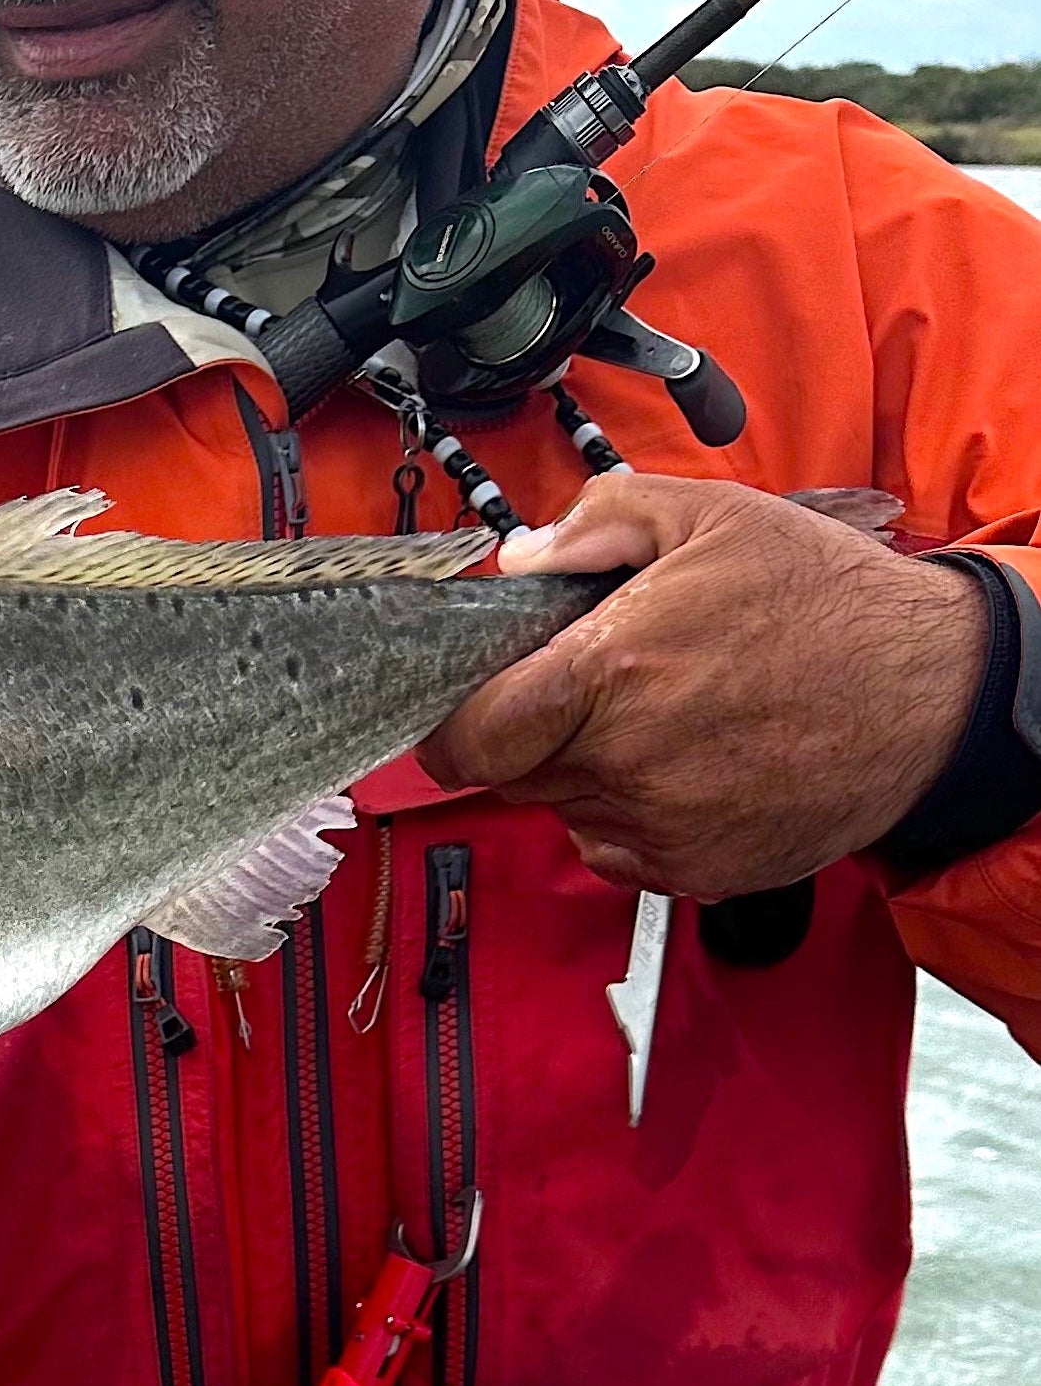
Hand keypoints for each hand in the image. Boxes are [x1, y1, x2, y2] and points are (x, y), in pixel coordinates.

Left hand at [418, 475, 987, 896]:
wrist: (935, 689)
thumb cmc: (823, 599)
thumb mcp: (708, 514)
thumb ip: (594, 522)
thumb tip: (517, 560)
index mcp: (610, 673)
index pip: (470, 735)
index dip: (450, 725)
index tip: (458, 711)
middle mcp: (627, 762)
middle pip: (513, 772)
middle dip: (529, 733)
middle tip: (589, 690)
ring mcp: (663, 826)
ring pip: (565, 808)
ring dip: (584, 770)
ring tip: (657, 717)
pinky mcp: (698, 871)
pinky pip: (618, 847)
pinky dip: (629, 813)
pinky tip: (685, 764)